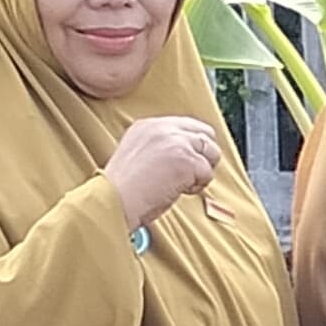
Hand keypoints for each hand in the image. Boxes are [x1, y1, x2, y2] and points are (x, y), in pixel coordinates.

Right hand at [106, 115, 226, 230]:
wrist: (114, 200)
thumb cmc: (123, 189)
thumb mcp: (138, 155)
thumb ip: (160, 147)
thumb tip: (188, 155)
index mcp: (148, 125)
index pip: (188, 125)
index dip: (194, 146)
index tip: (188, 163)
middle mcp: (163, 128)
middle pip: (206, 134)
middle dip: (204, 156)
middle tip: (189, 175)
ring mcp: (176, 142)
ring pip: (212, 152)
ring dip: (202, 172)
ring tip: (180, 184)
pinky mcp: (186, 159)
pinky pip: (207, 173)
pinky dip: (197, 186)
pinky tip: (177, 191)